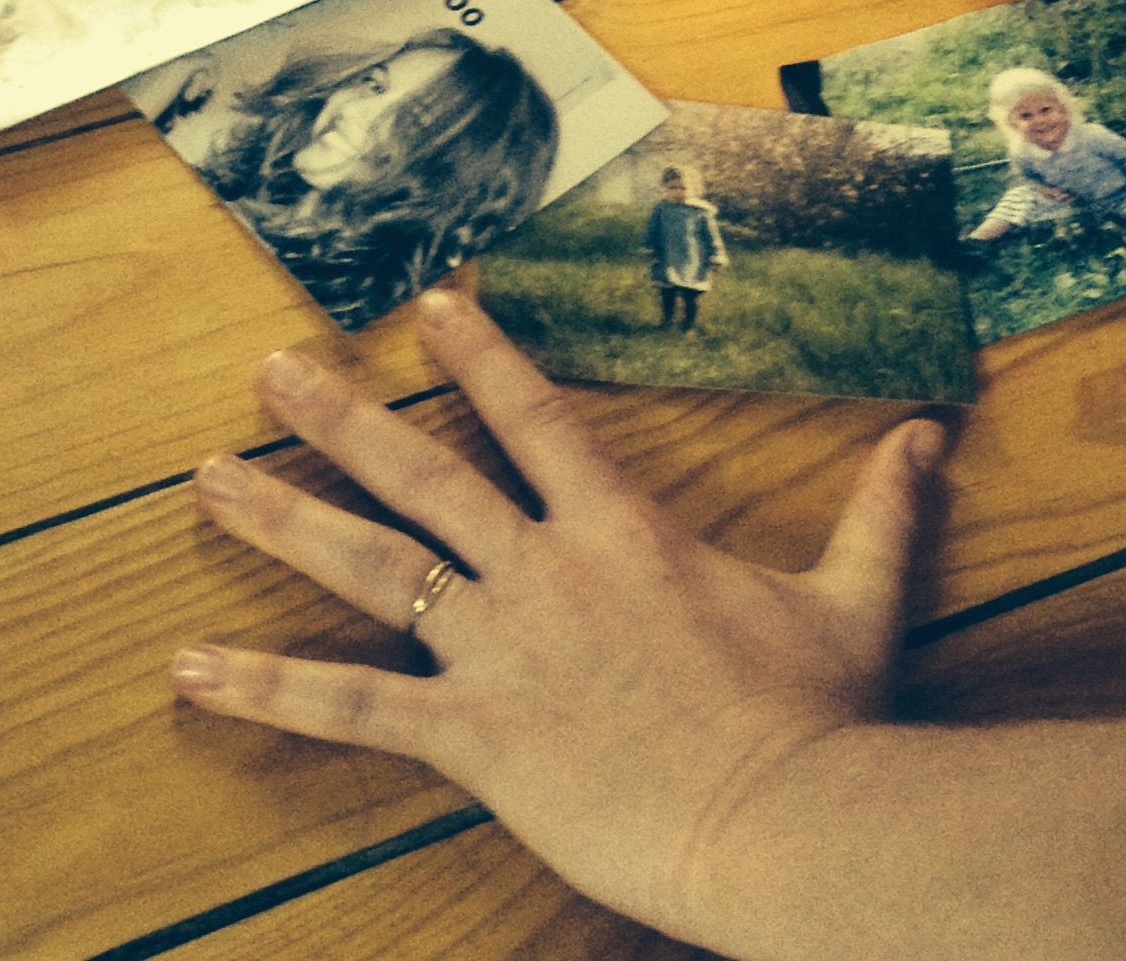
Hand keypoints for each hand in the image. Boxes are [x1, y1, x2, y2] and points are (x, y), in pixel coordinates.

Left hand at [172, 291, 943, 946]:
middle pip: (422, 471)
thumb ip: (880, 508)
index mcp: (622, 529)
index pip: (534, 415)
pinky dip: (271, 687)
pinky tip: (195, 669)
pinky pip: (354, 707)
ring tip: (208, 477)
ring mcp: (500, 648)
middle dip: (340, 412)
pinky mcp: (475, 736)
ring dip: (282, 516)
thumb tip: (930, 431)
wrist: (782, 822)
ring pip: (369, 565)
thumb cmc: (815, 718)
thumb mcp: (856, 599)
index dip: (479, 353)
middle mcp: (544, 568)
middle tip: (269, 368)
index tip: (432, 302)